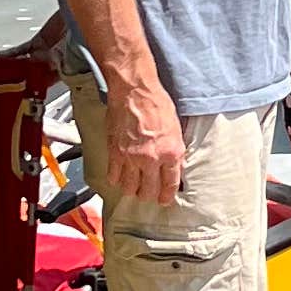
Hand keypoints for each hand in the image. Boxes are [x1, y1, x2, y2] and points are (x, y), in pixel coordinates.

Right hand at [105, 80, 187, 206]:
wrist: (134, 91)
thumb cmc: (156, 103)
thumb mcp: (176, 128)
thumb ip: (174, 151)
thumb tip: (175, 167)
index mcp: (171, 153)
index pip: (170, 185)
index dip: (166, 196)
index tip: (164, 200)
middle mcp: (151, 159)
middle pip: (148, 192)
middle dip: (149, 196)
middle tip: (148, 194)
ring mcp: (131, 158)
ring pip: (130, 189)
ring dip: (132, 190)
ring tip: (134, 185)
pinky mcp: (115, 153)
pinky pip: (113, 177)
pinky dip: (116, 179)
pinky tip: (119, 175)